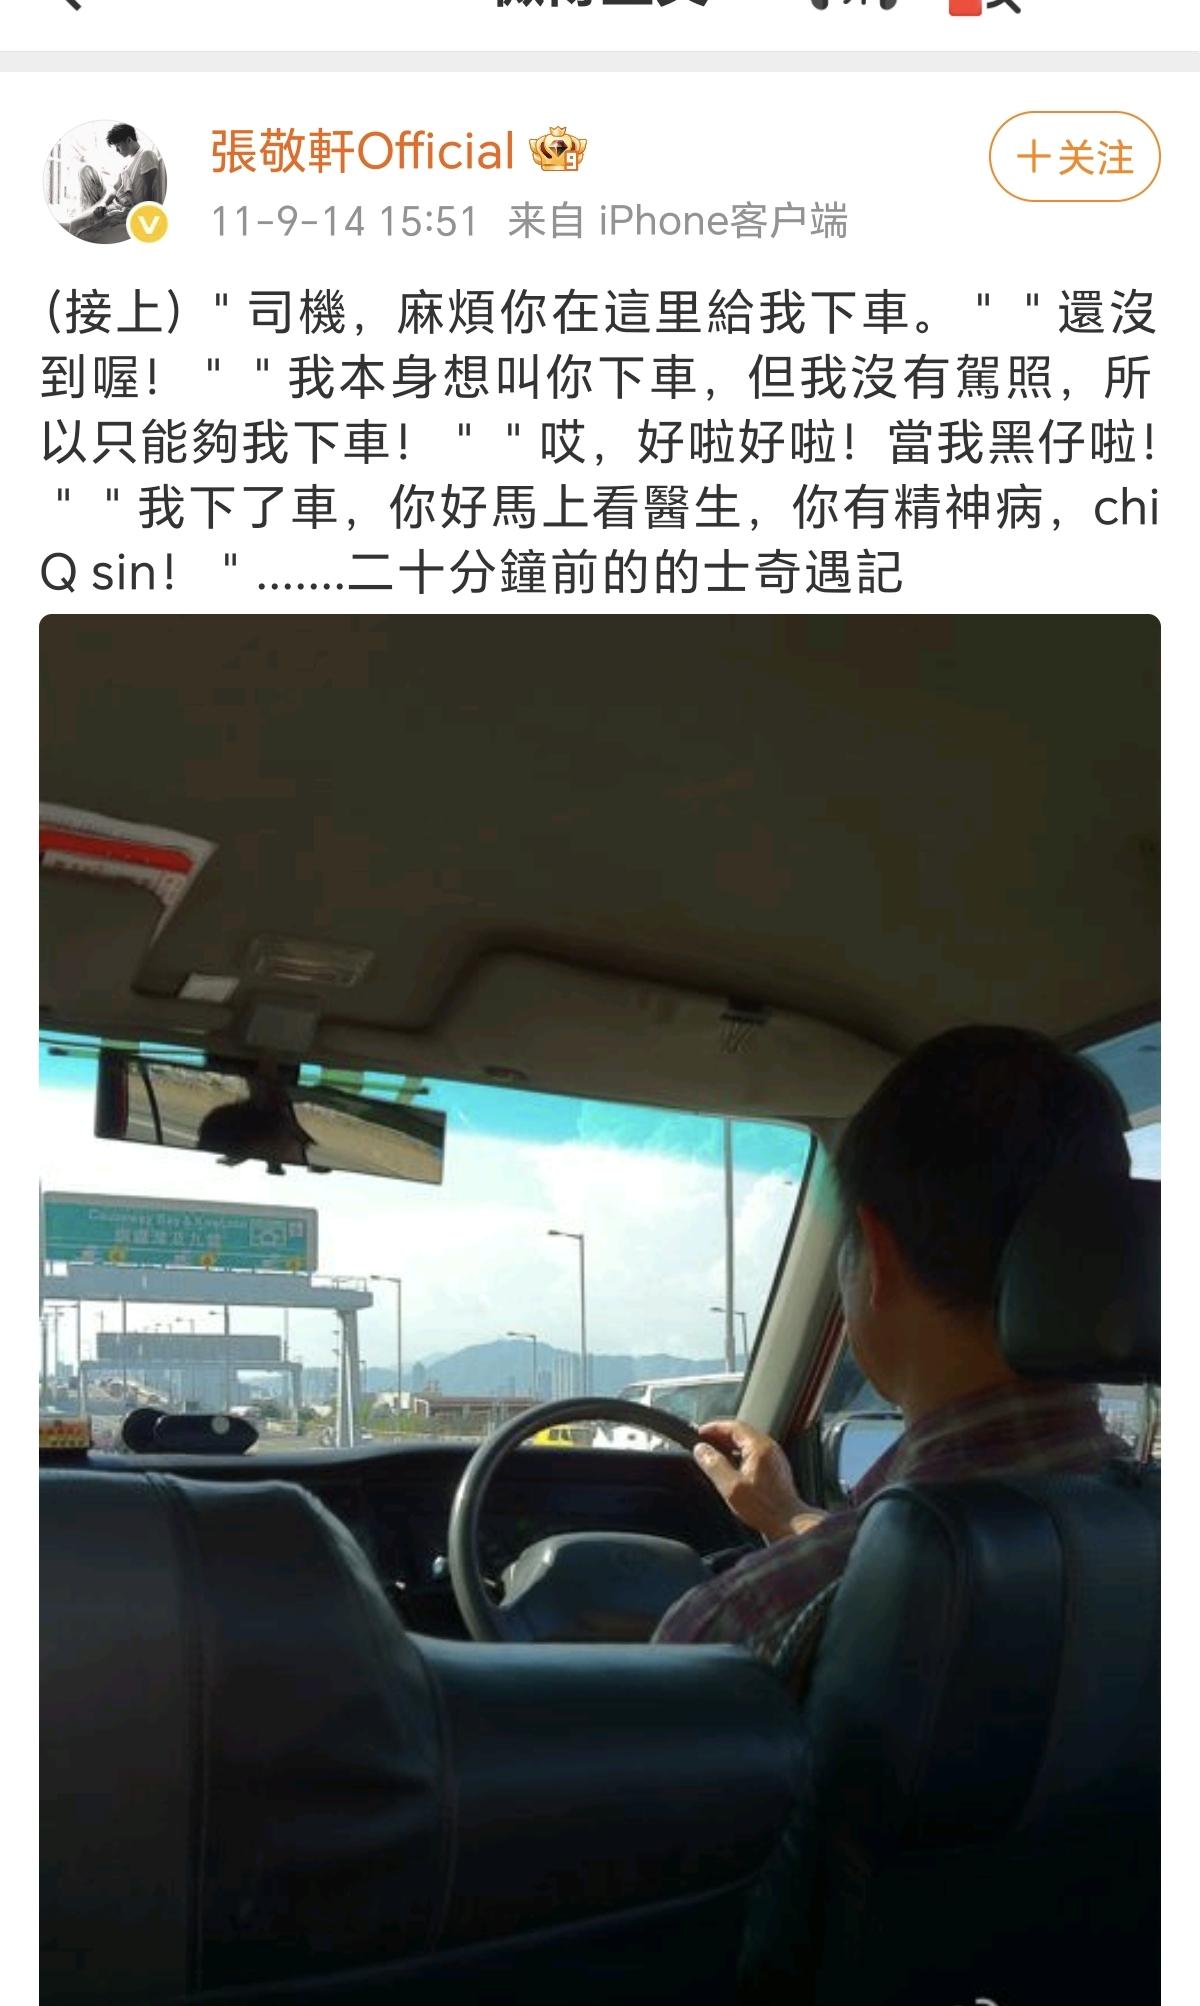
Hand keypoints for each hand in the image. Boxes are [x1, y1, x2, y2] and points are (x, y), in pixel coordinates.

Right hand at [692, 1420, 826, 1542]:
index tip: (699, 1433)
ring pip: (748, 1442)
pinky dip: (739, 1453)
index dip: (714, 1427)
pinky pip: (755, 1452)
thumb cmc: (763, 1508)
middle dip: (720, 1435)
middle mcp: (770, 1447)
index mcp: (759, 1447)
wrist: (789, 1523)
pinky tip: (731, 1466)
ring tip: (714, 1454)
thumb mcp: (731, 1487)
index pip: (734, 1426)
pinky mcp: (776, 1468)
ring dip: (729, 1445)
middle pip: (742, 1432)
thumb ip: (714, 1465)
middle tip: (704, 1443)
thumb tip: (701, 1449)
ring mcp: (775, 1457)